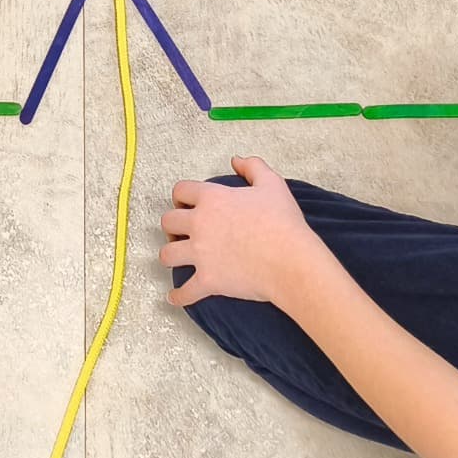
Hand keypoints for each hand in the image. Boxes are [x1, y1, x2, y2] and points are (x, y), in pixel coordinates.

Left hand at [161, 158, 328, 307]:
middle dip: (171, 226)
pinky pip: (184, 292)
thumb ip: (252, 166)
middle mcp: (199, 224)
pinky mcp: (208, 280)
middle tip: (180, 231)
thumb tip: (236, 160)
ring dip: (170, 256)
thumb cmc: (282, 221)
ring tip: (176, 258)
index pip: (180, 190)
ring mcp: (200, 254)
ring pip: (167, 255)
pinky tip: (175, 297)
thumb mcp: (272, 183)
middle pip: (167, 221)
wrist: (290, 259)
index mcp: (211, 198)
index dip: (181, 196)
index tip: (185, 204)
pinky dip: (178, 296)